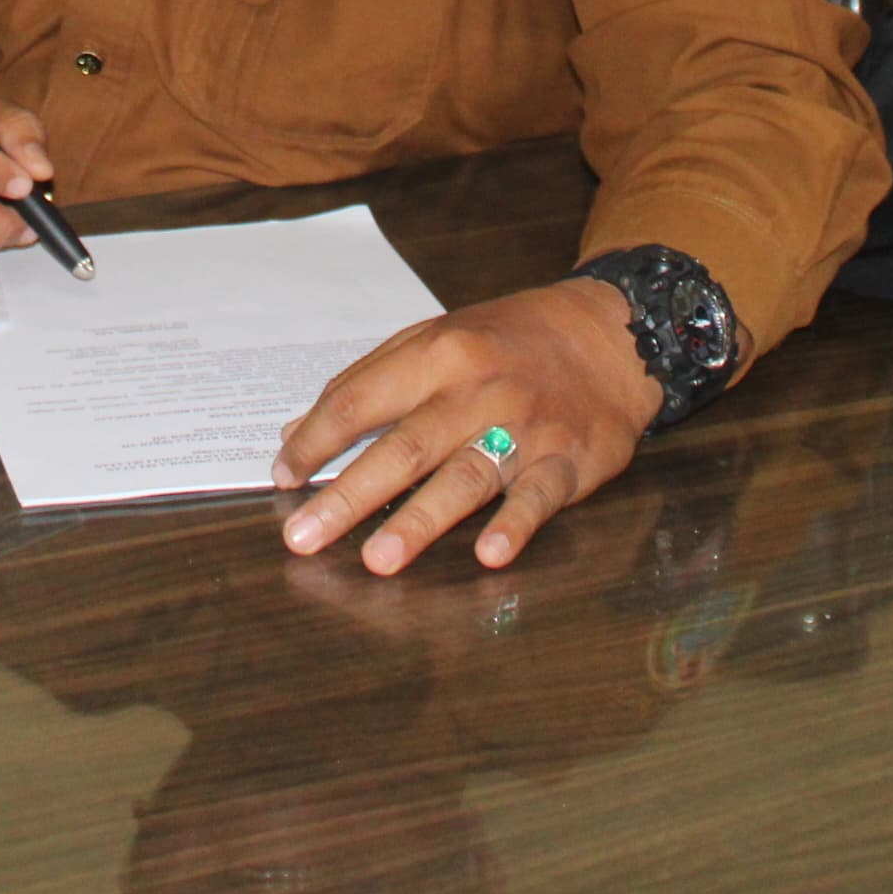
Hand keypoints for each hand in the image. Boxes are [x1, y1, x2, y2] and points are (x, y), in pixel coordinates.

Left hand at [270, 277, 658, 574]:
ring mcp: (526, 426)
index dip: (317, 440)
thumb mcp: (437, 338)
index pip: (361, 399)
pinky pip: (539, 496)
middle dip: (349, 495)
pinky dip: (515, 524)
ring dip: (421, 520)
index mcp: (438, 353)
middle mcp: (477, 390)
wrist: (610, 333)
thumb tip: (297, 434)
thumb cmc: (510, 340)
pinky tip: (489, 555)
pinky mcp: (569, 459)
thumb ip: (368, 382)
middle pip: (404, 447)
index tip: (283, 477)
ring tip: (378, 560)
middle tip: (304, 537)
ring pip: (465, 476)